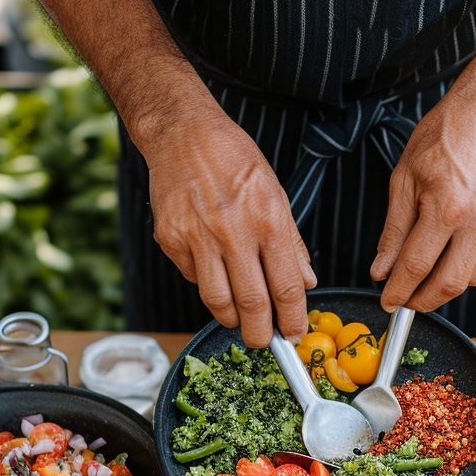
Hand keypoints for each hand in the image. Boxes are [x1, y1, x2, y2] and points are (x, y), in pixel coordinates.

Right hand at [145, 111, 315, 346]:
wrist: (183, 134)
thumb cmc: (234, 160)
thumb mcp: (275, 194)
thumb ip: (291, 243)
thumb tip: (305, 282)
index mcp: (267, 220)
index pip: (286, 286)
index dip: (292, 319)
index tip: (293, 335)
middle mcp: (232, 231)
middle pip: (251, 304)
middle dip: (261, 334)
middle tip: (264, 341)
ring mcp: (197, 237)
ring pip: (217, 301)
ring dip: (231, 319)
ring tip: (239, 318)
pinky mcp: (170, 239)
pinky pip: (193, 278)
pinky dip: (207, 283)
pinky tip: (214, 271)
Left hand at [372, 93, 475, 312]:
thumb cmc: (441, 141)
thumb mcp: (403, 182)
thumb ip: (393, 232)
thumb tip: (382, 271)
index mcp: (446, 208)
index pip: (417, 267)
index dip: (399, 291)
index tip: (387, 301)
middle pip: (449, 284)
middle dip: (423, 301)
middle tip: (405, 301)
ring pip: (471, 279)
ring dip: (445, 287)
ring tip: (424, 279)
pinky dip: (464, 267)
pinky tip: (449, 253)